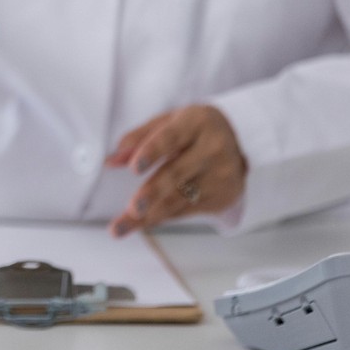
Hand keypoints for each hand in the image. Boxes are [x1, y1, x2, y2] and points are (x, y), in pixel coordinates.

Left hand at [106, 104, 247, 235]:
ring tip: (122, 227)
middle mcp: (213, 148)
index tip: (133, 168)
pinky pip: (186, 210)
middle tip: (132, 209)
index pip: (171, 138)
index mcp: (196, 122)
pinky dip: (161, 217)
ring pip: (179, 199)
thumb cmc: (192, 130)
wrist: (238, 143)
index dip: (152, 152)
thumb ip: (138, 138)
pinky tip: (141, 222)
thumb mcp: (168, 123)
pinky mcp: (223, 197)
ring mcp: (221, 175)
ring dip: (149, 215)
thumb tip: (111, 161)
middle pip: (176, 173)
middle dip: (152, 192)